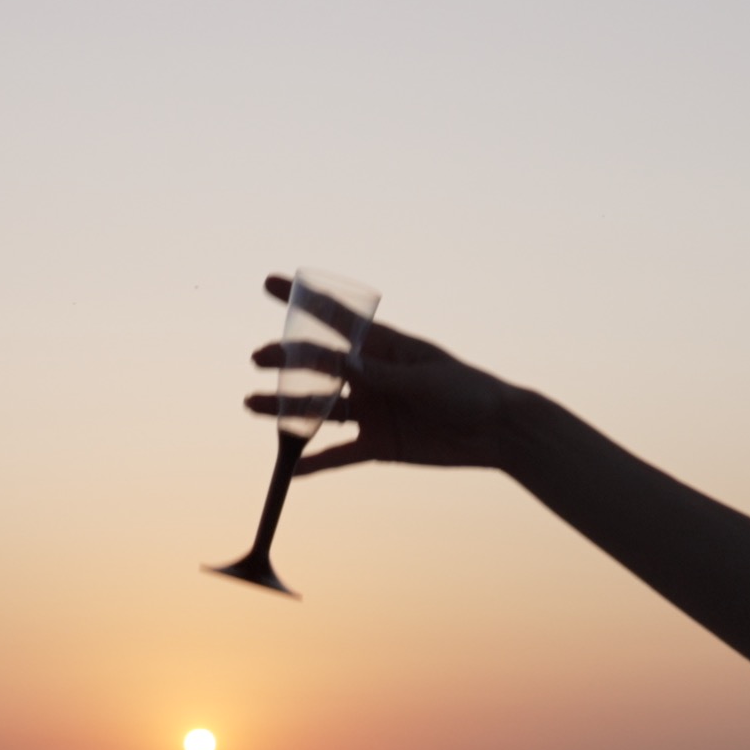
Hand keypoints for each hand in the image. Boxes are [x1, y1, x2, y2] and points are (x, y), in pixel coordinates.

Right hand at [245, 274, 525, 473]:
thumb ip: (381, 375)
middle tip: (258, 359)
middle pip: (320, 366)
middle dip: (287, 361)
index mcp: (385, 347)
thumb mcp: (424, 379)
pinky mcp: (378, 443)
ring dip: (287, 409)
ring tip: (252, 406)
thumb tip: (340, 363)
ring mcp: (372, 409)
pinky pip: (340, 454)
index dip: (302, 301)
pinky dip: (316, 462)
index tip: (269, 282)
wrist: (496, 432)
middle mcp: (372, 376)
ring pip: (321, 409)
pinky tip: (291, 468)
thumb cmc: (468, 392)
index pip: (336, 319)